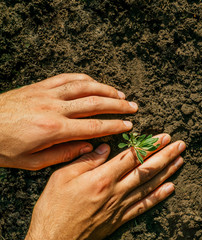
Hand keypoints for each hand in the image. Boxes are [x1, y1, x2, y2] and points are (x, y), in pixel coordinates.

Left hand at [0, 73, 137, 169]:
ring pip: (84, 87)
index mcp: (53, 129)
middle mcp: (54, 108)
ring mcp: (47, 93)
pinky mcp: (40, 86)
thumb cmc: (2, 147)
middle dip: (118, 105)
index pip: (93, 126)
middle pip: (95, 103)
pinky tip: (95, 82)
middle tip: (134, 107)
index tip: (128, 125)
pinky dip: (85, 78)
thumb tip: (87, 148)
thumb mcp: (32, 161)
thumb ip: (63, 154)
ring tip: (121, 94)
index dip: (114, 125)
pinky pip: (67, 78)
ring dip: (106, 89)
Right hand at [25, 134, 184, 239]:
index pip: (133, 157)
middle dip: (166, 155)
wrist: (53, 238)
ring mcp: (120, 206)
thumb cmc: (54, 207)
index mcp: (102, 178)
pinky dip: (159, 196)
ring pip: (150, 185)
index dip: (150, 145)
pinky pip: (144, 206)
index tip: (164, 137)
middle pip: (146, 170)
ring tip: (180, 160)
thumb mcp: (61, 177)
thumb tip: (105, 147)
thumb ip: (87, 160)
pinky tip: (171, 188)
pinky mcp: (120, 218)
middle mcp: (116, 191)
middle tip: (180, 145)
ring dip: (167, 172)